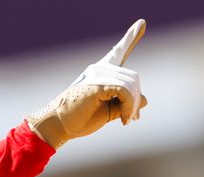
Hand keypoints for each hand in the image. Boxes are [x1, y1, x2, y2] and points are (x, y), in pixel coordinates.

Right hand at [27, 19, 147, 148]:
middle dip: (135, 99)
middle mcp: (100, 69)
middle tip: (132, 117)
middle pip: (132, 77)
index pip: (119, 51)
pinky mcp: (98, 84)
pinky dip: (129, 106)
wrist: (59, 125)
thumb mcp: (108, 111)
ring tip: (125, 119)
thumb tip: (145, 99)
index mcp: (101, 72)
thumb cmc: (79, 119)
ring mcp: (98, 75)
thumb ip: (125, 103)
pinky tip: (124, 118)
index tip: (142, 23)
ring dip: (132, 105)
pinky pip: (125, 91)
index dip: (131, 37)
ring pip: (130, 85)